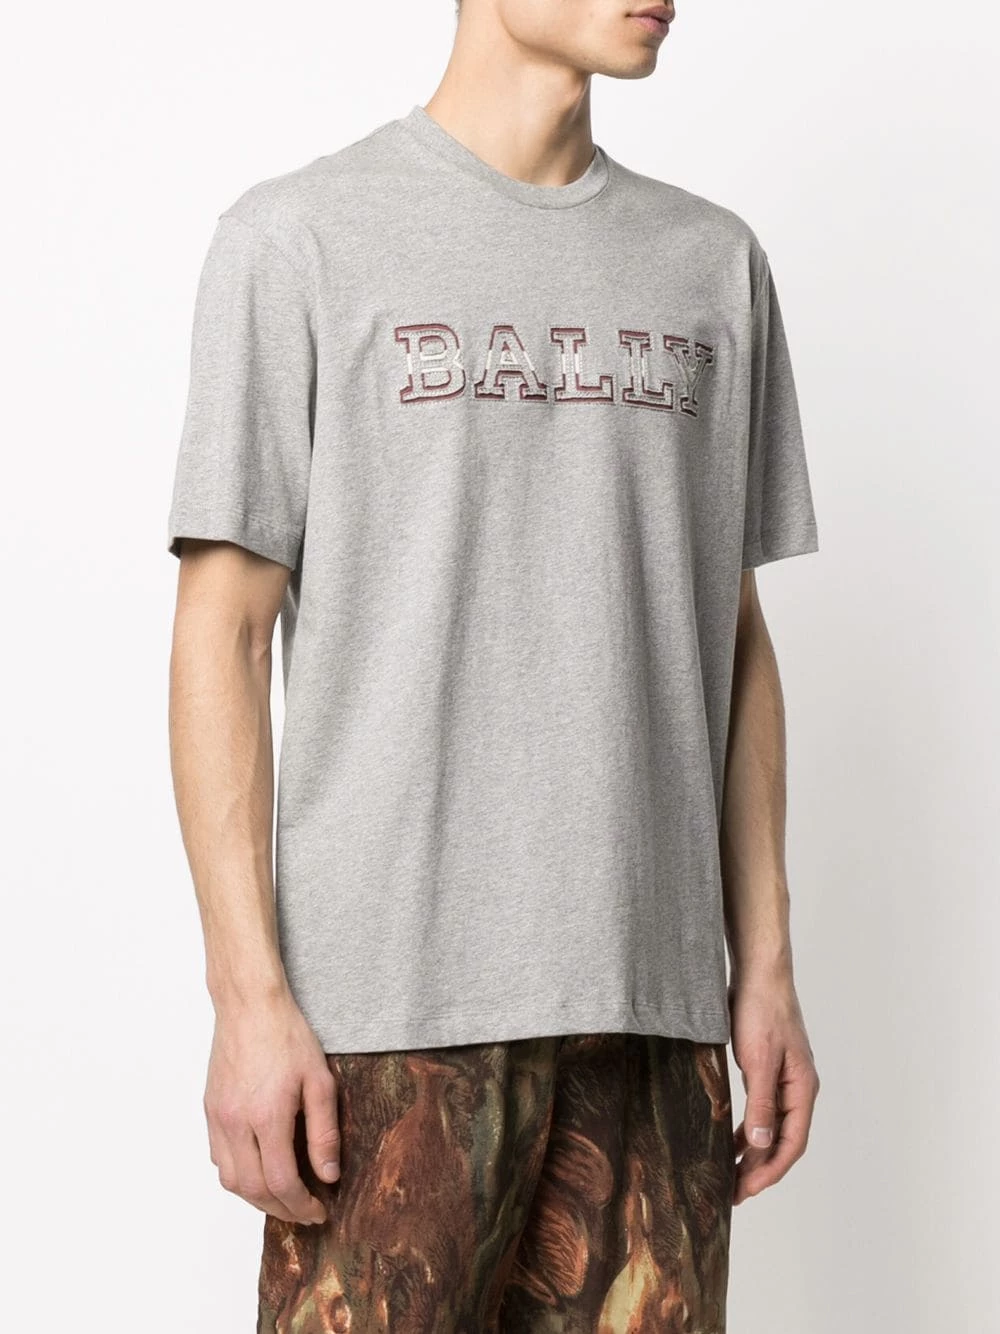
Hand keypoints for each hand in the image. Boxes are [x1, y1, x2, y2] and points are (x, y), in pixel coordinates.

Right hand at [203, 990, 339, 1223]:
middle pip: (253, 1189)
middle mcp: (236, 1123)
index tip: (320, 1211)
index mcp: (267, 1116)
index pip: (282, 1182)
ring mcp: (218, 1118)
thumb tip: (328, 1175)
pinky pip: (218, 1158)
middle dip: (281, 1209)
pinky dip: (238, 1176)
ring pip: (230, 1180)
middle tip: (305, 1212)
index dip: (302, 1206)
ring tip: (284, 1197)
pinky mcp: (209, 1110)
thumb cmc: (287, 1036)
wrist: (249, 1005)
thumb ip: (324, 1132)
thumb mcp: (319, 1080)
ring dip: (257, 1197)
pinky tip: (259, 1170)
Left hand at [728, 971, 819, 1204]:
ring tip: (731, 1174)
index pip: (792, 1143)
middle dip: (761, 1169)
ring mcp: (785, 1079)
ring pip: (773, 1128)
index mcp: (802, 1089)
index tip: (746, 1190)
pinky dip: (750, 1128)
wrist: (759, 974)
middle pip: (784, 1140)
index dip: (770, 1170)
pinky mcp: (769, 1069)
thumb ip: (761, 1103)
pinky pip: (763, 1110)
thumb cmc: (761, 1011)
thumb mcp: (758, 1060)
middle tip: (734, 1192)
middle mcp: (798, 1088)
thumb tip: (761, 1145)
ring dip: (754, 1152)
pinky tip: (733, 1140)